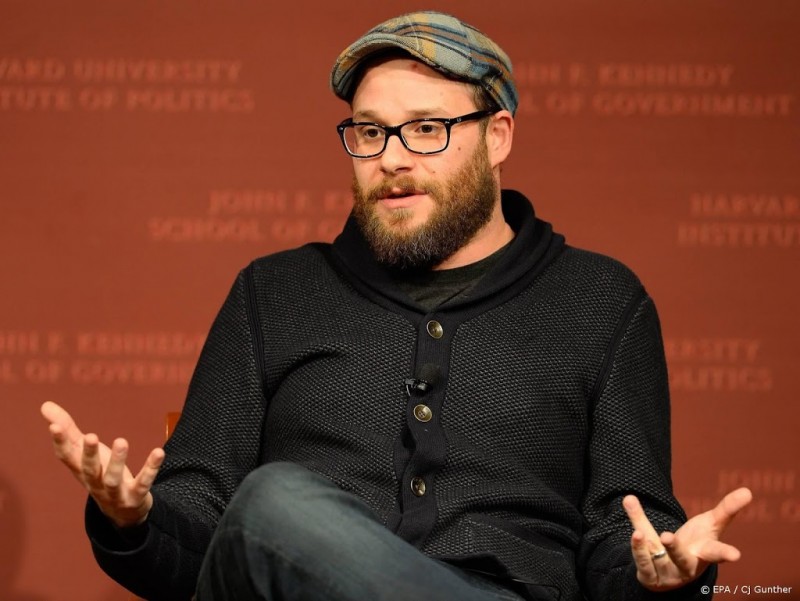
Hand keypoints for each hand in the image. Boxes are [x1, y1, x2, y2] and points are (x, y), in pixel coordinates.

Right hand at [41, 401, 164, 527]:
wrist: (122, 513)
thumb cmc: (101, 474)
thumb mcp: (85, 453)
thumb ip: (68, 430)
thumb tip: (45, 405)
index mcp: (81, 470)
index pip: (66, 457)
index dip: (59, 443)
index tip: (54, 426)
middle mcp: (95, 483)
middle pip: (89, 470)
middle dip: (89, 454)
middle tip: (91, 436)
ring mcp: (115, 492)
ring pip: (113, 479)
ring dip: (117, 462)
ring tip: (122, 441)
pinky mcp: (136, 496)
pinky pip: (143, 483)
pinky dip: (150, 469)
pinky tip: (159, 452)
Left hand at [623, 488, 752, 591]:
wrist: (676, 572)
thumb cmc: (698, 543)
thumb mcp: (711, 525)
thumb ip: (726, 509)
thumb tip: (748, 490)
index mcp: (705, 553)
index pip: (716, 553)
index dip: (725, 554)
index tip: (736, 555)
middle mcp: (687, 566)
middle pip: (682, 558)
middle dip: (675, 549)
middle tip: (666, 536)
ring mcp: (669, 573)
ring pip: (656, 559)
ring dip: (646, 546)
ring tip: (638, 532)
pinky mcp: (651, 577)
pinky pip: (642, 563)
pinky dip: (637, 549)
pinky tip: (634, 532)